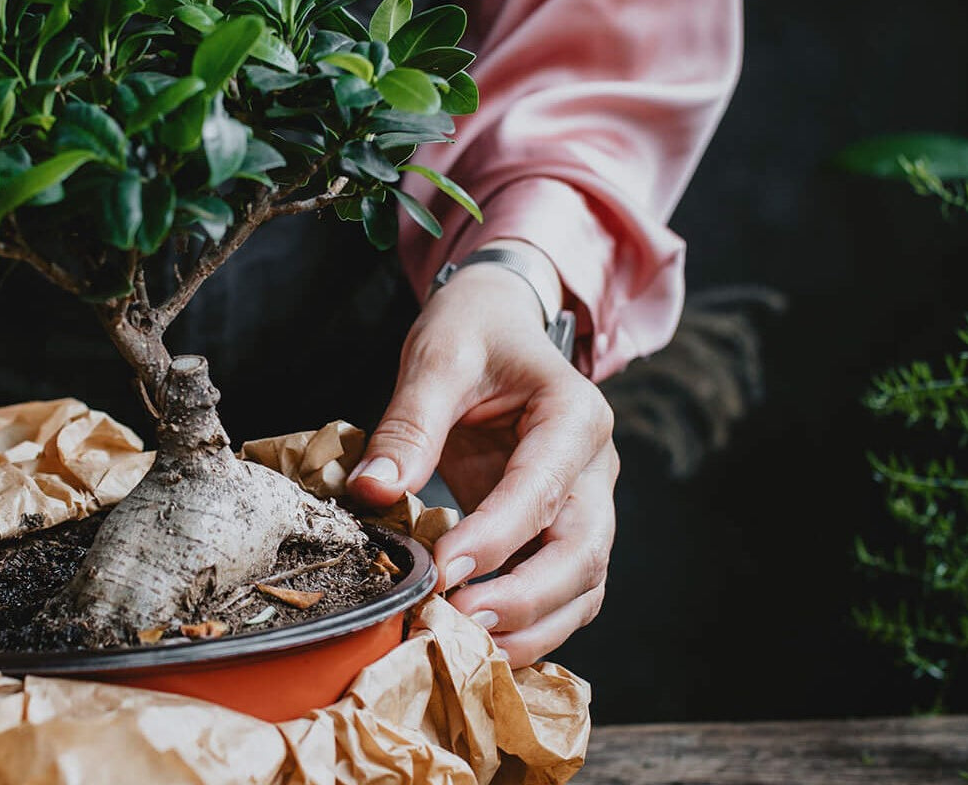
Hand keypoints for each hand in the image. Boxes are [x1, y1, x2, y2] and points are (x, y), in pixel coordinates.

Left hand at [348, 250, 617, 666]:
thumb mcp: (438, 357)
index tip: (443, 569)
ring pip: (583, 585)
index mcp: (575, 416)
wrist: (496, 325)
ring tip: (466, 642)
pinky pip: (562, 592)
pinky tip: (480, 642)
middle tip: (458, 620)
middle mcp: (594, 468)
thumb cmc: (474, 331)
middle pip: (583, 553)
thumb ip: (409, 424)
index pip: (543, 490)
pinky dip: (530, 625)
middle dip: (525, 598)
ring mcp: (584, 505)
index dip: (497, 537)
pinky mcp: (558, 531)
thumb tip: (374, 490)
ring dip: (533, 625)